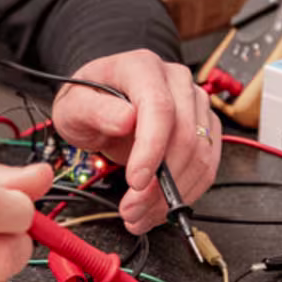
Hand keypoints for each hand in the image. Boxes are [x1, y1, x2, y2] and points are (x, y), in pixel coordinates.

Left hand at [50, 50, 219, 231]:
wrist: (103, 103)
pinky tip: (159, 207)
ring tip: (140, 214)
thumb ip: (94, 110)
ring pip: (200, 156)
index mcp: (142, 68)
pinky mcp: (205, 127)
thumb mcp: (74, 105)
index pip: (159, 108)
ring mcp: (195, 103)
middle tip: (131, 210)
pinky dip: (185, 193)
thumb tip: (125, 119)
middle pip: (185, 136)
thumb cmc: (89, 100)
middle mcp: (176, 81)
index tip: (136, 182)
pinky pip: (207, 166)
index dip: (152, 149)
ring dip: (173, 195)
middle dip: (160, 184)